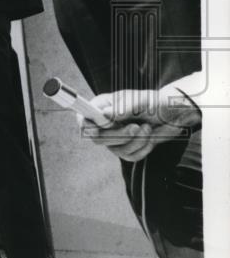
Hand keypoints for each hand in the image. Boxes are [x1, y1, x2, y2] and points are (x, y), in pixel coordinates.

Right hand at [79, 88, 199, 161]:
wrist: (174, 115)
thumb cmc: (155, 102)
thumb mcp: (141, 101)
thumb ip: (122, 108)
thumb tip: (102, 114)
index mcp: (102, 106)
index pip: (84, 118)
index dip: (87, 125)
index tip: (100, 126)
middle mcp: (105, 123)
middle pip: (98, 138)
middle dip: (119, 134)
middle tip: (136, 126)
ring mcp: (115, 138)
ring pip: (116, 149)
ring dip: (135, 141)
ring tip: (148, 127)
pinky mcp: (128, 149)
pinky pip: (130, 156)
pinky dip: (142, 148)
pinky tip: (150, 137)